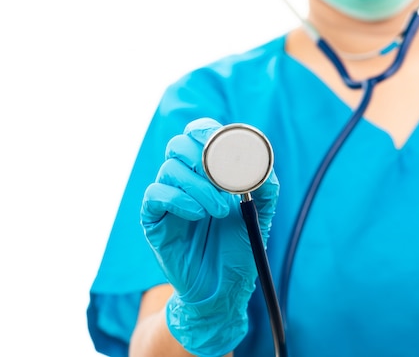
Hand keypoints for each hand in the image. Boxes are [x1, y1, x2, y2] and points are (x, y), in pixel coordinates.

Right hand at [140, 117, 278, 356]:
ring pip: (169, 169)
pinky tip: (197, 215)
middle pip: (178, 145)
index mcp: (207, 171)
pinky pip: (156, 194)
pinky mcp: (154, 218)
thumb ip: (264, 186)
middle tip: (224, 182)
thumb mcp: (259, 214)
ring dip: (198, 186)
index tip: (221, 142)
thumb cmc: (239, 249)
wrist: (222, 288)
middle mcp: (184, 179)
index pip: (198, 134)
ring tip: (219, 211)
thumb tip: (262, 163)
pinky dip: (178, 199)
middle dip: (202, 157)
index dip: (206, 131)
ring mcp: (167, 197)